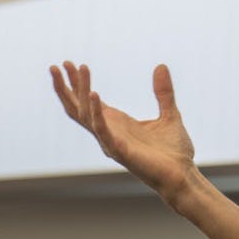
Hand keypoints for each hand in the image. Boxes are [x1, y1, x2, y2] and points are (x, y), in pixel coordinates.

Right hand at [50, 62, 195, 200]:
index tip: (72, 63)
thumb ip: (163, 92)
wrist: (183, 175)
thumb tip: (161, 66)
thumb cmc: (173, 151)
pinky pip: (103, 131)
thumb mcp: (170, 114)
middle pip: (78, 107)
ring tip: (79, 68)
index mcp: (117, 123)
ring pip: (87, 114)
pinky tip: (95, 94)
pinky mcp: (120, 151)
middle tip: (56, 65)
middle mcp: (109, 132)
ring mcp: (112, 142)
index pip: (89, 100)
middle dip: (66, 87)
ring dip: (82, 91)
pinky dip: (97, 113)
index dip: (79, 83)